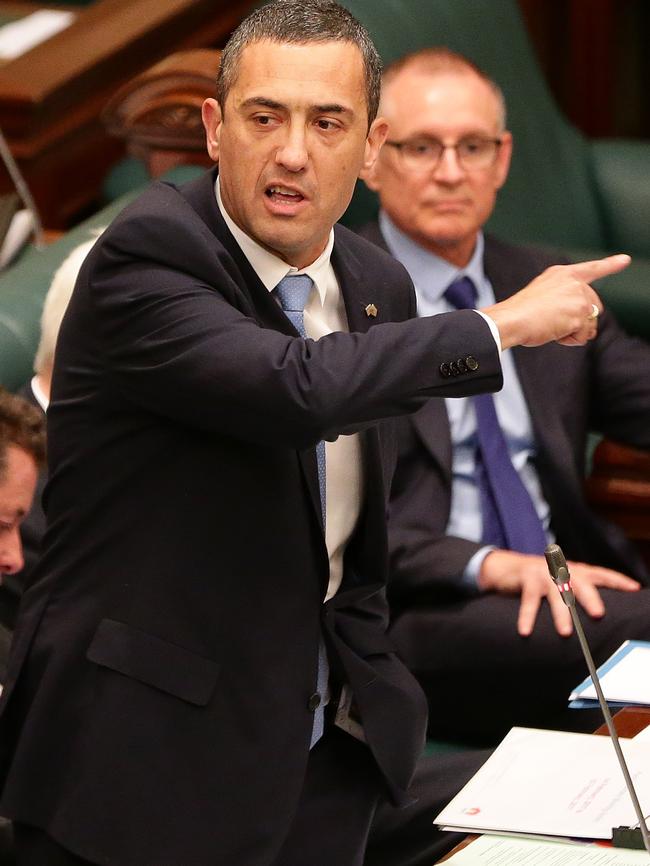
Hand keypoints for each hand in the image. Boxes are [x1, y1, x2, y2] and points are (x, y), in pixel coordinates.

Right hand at [478, 549, 640, 636]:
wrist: (508, 567)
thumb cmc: (542, 579)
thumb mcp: (562, 581)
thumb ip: (579, 590)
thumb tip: (602, 613)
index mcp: (576, 571)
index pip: (601, 574)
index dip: (617, 581)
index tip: (633, 588)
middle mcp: (562, 570)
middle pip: (580, 583)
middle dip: (590, 598)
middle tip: (598, 614)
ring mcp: (544, 574)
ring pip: (556, 595)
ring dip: (561, 614)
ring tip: (565, 632)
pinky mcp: (527, 579)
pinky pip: (529, 601)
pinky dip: (527, 617)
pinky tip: (526, 631)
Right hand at [483, 255, 629, 349]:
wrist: (510, 319)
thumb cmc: (519, 314)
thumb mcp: (542, 297)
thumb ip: (565, 300)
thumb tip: (590, 323)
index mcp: (561, 274)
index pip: (591, 268)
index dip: (610, 265)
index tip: (625, 260)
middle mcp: (573, 281)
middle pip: (593, 306)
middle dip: (581, 321)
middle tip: (557, 325)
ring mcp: (578, 296)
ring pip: (589, 322)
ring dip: (574, 332)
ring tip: (551, 327)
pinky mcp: (580, 312)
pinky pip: (583, 336)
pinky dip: (570, 340)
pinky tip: (555, 333)